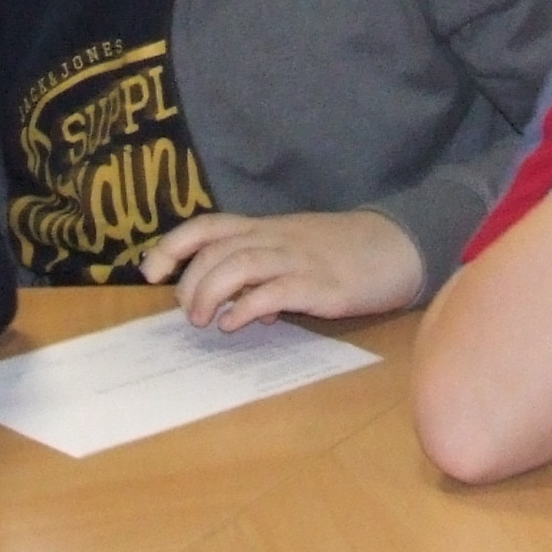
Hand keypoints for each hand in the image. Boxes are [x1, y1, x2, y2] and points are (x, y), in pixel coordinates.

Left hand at [145, 209, 422, 329]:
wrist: (401, 245)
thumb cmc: (346, 251)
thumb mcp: (297, 249)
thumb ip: (265, 271)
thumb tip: (235, 308)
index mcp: (268, 229)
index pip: (209, 227)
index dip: (173, 245)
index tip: (149, 271)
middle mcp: (277, 239)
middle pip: (216, 250)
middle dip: (190, 281)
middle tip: (187, 312)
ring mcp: (299, 260)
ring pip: (238, 265)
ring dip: (210, 294)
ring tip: (204, 320)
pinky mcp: (322, 286)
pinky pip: (275, 292)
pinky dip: (247, 308)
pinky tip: (238, 324)